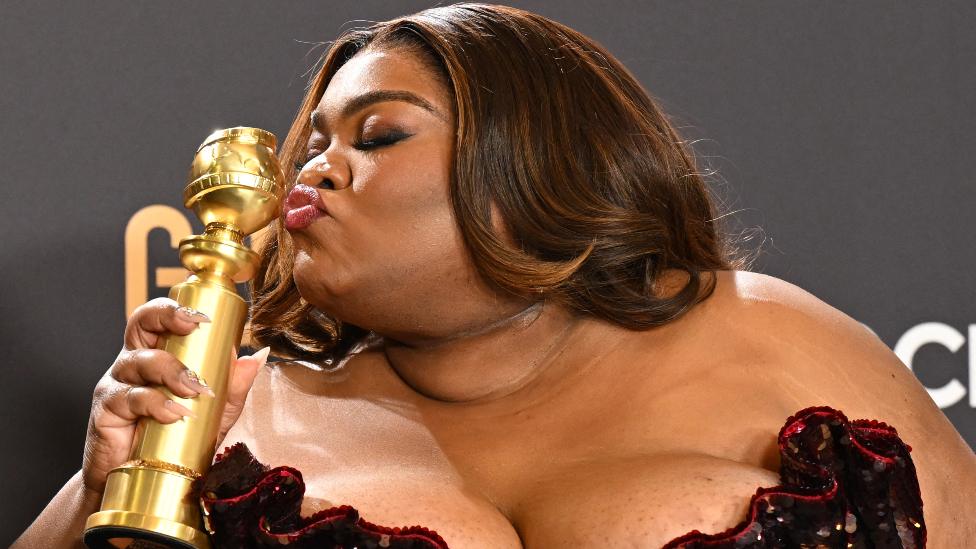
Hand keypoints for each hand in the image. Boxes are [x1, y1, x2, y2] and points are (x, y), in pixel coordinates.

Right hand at [82, 297, 267, 494]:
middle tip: (193, 327)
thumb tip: (258, 356)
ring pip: (138, 360)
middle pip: (140, 323)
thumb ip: (234, 385)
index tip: (205, 317)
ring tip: (195, 390)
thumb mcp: (214, 412)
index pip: (159, 318)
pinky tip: (174, 414)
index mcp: (157, 354)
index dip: (177, 308)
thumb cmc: (177, 441)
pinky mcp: (106, 411)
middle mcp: (133, 363)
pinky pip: (129, 398)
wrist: (146, 481)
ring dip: (171, 370)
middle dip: (166, 317)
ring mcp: (116, 385)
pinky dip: (156, 404)